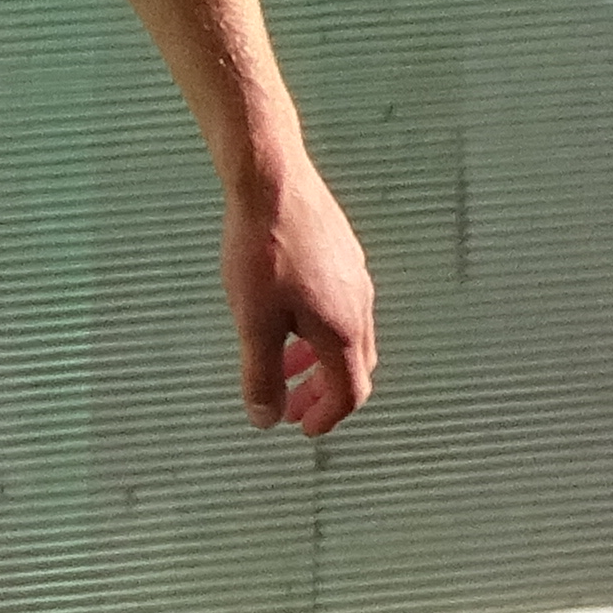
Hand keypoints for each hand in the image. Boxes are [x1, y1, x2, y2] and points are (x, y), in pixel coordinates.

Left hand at [227, 152, 378, 433]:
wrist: (272, 185)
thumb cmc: (262, 252)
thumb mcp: (253, 322)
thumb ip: (261, 374)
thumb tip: (265, 418)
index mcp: (342, 330)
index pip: (349, 391)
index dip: (326, 415)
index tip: (302, 427)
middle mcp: (359, 307)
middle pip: (353, 367)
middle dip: (322, 392)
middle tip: (291, 406)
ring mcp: (356, 279)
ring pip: (347, 337)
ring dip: (317, 360)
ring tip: (281, 366)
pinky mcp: (344, 257)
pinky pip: (341, 308)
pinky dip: (317, 330)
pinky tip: (286, 318)